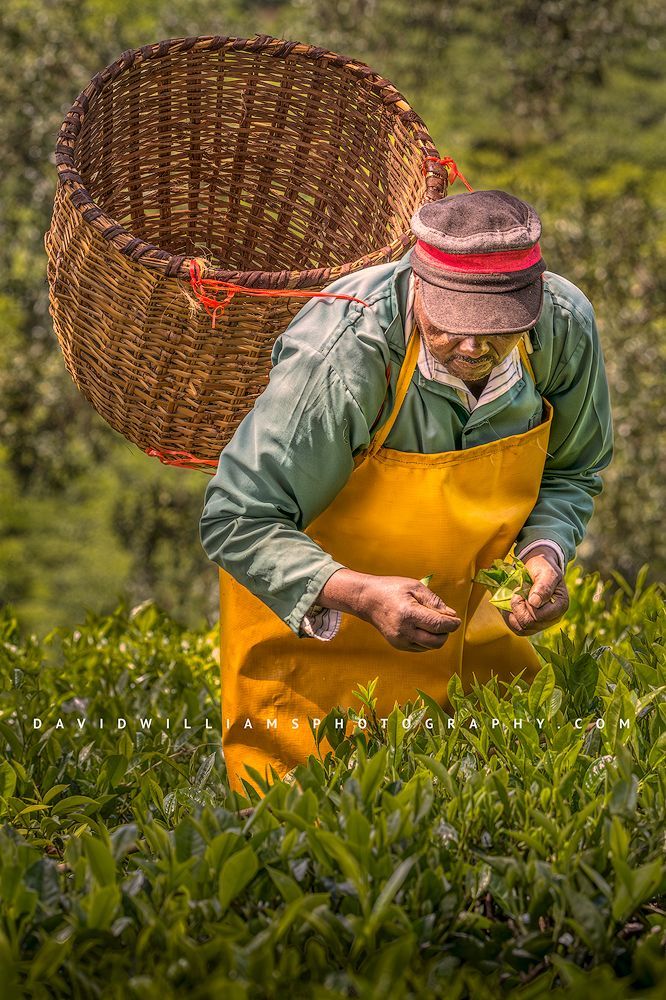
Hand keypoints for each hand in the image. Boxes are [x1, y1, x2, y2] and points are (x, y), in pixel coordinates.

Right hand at [316, 569, 460, 651]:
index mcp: (408, 613)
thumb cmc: (392, 589)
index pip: (438, 625)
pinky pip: (421, 647)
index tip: (457, 619)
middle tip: (446, 622)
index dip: (452, 624)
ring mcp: (400, 640)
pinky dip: (427, 639)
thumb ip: (435, 602)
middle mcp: (403, 630)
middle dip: (446, 633)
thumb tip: (452, 616)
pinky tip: (421, 626)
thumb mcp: (415, 587)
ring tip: (431, 622)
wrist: (367, 600)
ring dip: (437, 637)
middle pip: (437, 642)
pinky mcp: (398, 645)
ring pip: (430, 647)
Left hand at [500, 547, 568, 636]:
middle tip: (517, 592)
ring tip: (514, 598)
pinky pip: (517, 629)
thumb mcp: (545, 572)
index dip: (525, 603)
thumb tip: (535, 603)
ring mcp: (542, 624)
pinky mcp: (531, 626)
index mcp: (561, 606)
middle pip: (528, 624)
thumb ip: (543, 586)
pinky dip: (509, 618)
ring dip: (512, 613)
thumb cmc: (543, 568)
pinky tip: (510, 606)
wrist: (537, 568)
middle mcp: (553, 618)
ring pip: (521, 629)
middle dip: (518, 607)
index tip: (522, 588)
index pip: (538, 615)